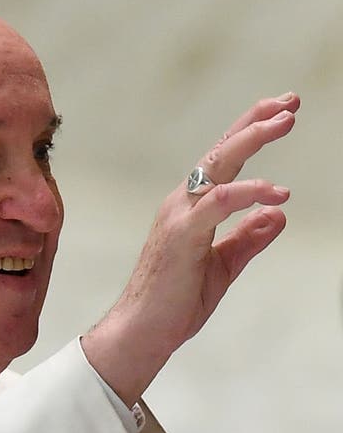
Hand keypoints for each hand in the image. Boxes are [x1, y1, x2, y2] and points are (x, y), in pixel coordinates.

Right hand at [82, 92, 300, 406]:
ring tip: (285, 122)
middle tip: (290, 103)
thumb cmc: (175, 299)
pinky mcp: (181, 234)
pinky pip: (216, 203)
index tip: (281, 113)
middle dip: (254, 122)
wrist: (142, 330)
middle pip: (220, 151)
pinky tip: (276, 193)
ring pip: (216, 165)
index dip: (250, 133)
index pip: (221, 162)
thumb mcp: (223, 266)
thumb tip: (278, 215)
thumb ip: (247, 238)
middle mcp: (182, 203)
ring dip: (251, 140)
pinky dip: (247, 192)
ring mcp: (178, 215)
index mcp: (190, 208)